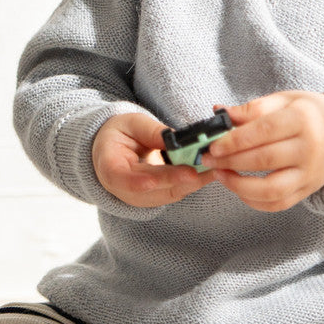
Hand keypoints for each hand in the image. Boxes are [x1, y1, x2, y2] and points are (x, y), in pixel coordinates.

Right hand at [92, 113, 214, 207]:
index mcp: (110, 168)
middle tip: (202, 169)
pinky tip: (209, 172)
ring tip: (213, 168)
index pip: (127, 180)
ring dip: (192, 183)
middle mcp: (123, 189)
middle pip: (154, 189)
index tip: (158, 179)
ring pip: (168, 194)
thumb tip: (176, 139)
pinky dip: (192, 183)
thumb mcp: (131, 124)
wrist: (112, 148)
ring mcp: (139, 198)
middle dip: (179, 180)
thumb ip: (152, 132)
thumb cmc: (120, 133)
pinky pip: (175, 192)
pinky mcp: (154, 199)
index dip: (144, 182)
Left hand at [204, 91, 323, 211]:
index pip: (264, 131)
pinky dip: (254, 201)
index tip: (212, 144)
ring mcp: (310, 174)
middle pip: (264, 160)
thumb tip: (219, 112)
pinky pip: (278, 203)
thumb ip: (253, 108)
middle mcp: (310, 149)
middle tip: (207, 159)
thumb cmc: (309, 113)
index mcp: (304, 119)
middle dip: (230, 161)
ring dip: (239, 185)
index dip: (235, 140)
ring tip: (220, 174)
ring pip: (271, 189)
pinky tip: (238, 188)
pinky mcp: (307, 191)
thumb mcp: (285, 100)